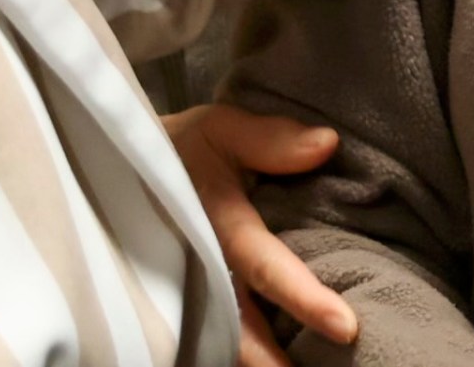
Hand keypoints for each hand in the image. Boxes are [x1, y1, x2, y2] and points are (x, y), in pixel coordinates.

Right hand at [167, 104, 356, 366]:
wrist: (127, 172)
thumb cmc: (185, 150)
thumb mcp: (220, 131)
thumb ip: (270, 140)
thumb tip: (327, 145)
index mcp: (216, 224)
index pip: (266, 267)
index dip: (304, 298)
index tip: (346, 328)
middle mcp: (203, 266)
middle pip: (242, 329)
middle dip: (277, 361)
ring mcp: (192, 290)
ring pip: (228, 343)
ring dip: (262, 362)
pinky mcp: (188, 302)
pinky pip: (215, 336)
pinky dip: (248, 353)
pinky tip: (278, 360)